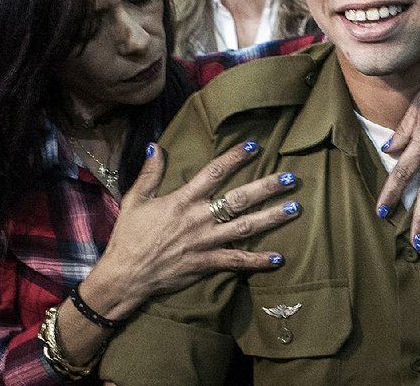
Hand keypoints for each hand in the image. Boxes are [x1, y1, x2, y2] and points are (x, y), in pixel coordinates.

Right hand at [83, 141, 299, 318]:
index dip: (235, 158)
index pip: (214, 172)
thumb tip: (157, 145)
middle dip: (267, 187)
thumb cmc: (129, 236)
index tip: (254, 146)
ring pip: (245, 228)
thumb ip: (150, 173)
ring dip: (272, 218)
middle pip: (239, 199)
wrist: (125, 275)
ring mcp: (205, 242)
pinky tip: (279, 258)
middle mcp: (199, 218)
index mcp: (183, 200)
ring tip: (294, 208)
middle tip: (291, 178)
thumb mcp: (135, 199)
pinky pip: (236, 262)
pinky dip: (258, 261)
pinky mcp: (206, 264)